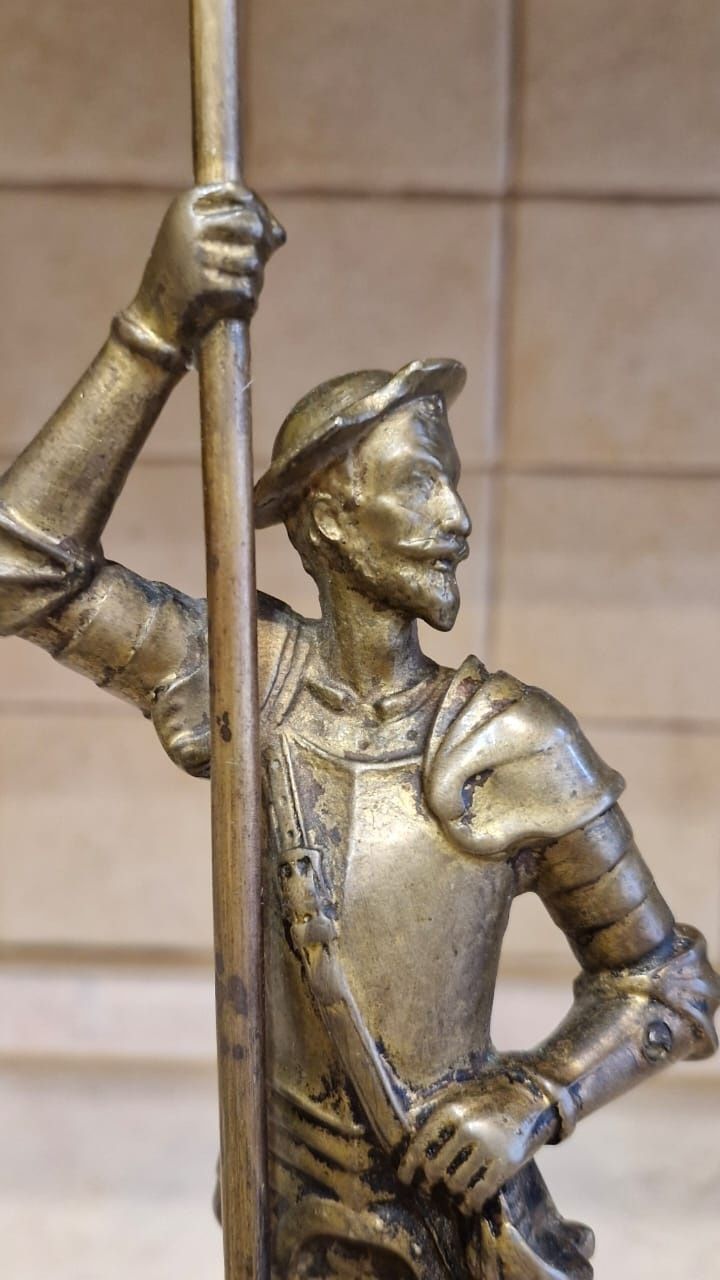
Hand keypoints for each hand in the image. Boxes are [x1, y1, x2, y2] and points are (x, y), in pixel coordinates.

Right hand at [127, 184, 284, 356]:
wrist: (154, 317)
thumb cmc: (183, 275)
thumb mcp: (200, 239)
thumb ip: (237, 228)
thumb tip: (280, 235)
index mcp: (187, 205)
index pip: (241, 196)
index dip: (260, 215)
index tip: (263, 236)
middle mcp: (190, 224)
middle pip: (252, 227)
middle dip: (259, 250)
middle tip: (250, 268)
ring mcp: (196, 254)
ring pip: (253, 262)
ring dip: (252, 281)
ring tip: (233, 289)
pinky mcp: (204, 286)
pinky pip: (246, 290)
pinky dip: (245, 303)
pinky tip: (230, 307)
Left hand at [398, 1070, 557, 1214]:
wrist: (531, 1093)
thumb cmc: (490, 1097)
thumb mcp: (460, 1099)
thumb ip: (440, 1121)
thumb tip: (411, 1147)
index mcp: (449, 1112)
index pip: (418, 1147)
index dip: (408, 1169)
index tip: (406, 1180)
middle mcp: (465, 1129)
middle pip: (434, 1170)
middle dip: (427, 1185)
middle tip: (428, 1191)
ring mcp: (486, 1146)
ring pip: (455, 1185)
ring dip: (449, 1196)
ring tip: (449, 1198)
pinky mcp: (505, 1162)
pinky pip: (479, 1192)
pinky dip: (470, 1203)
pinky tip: (468, 1204)